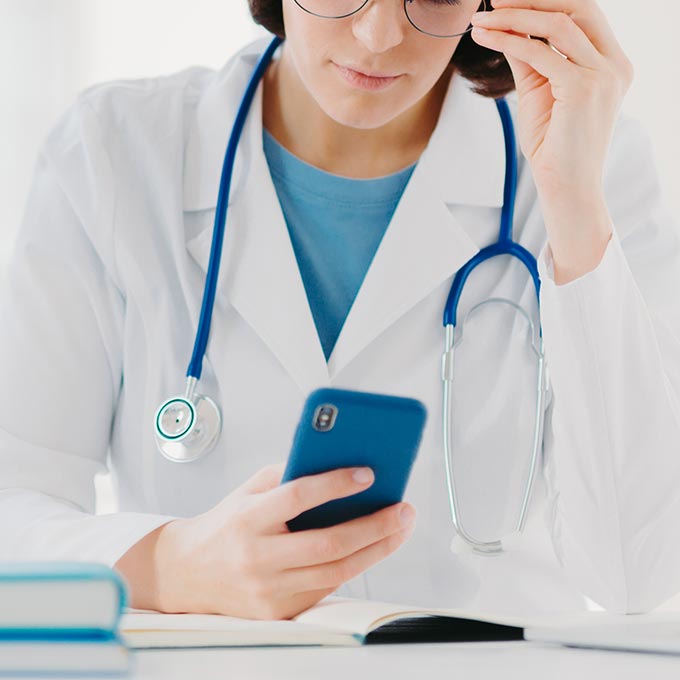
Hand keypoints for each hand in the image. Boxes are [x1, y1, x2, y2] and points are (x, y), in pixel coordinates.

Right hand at [153, 463, 415, 619]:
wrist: (187, 573)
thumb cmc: (225, 524)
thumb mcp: (248, 490)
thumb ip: (288, 477)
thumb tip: (337, 465)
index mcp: (248, 518)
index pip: (297, 498)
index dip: (335, 484)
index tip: (367, 474)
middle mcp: (257, 556)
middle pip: (329, 543)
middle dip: (375, 525)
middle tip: (403, 508)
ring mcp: (268, 589)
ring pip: (336, 571)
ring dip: (377, 549)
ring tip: (400, 527)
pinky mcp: (278, 611)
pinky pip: (327, 587)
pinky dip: (354, 565)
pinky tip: (373, 547)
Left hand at [469, 0, 633, 280]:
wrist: (565, 188)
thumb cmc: (553, 147)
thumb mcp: (540, 93)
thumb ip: (530, 59)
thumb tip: (507, 28)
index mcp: (612, 64)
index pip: (583, 14)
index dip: (546, 2)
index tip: (507, 2)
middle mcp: (615, 65)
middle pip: (577, 8)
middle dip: (533, 0)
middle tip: (494, 1)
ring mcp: (604, 75)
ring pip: (558, 25)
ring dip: (514, 18)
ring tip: (481, 20)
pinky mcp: (584, 89)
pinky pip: (542, 53)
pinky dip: (509, 41)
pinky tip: (486, 38)